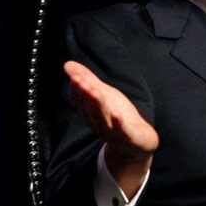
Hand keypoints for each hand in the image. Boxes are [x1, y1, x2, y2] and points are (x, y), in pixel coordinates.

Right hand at [64, 60, 157, 196]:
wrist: (138, 141)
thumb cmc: (118, 115)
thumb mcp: (104, 94)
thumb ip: (88, 80)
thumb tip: (68, 64)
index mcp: (90, 113)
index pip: (79, 101)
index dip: (76, 89)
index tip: (75, 76)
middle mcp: (97, 122)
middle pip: (88, 109)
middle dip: (85, 94)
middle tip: (82, 81)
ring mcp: (111, 131)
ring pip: (102, 118)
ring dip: (98, 105)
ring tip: (95, 92)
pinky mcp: (127, 137)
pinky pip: (121, 130)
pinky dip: (118, 122)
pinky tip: (116, 113)